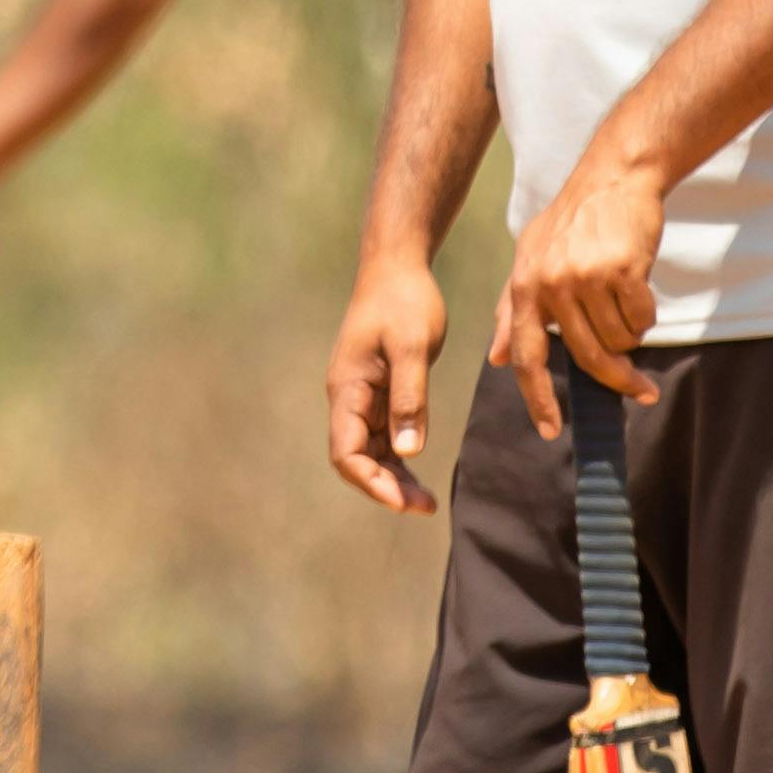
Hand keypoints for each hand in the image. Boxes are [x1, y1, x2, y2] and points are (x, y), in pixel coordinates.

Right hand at [324, 251, 455, 512]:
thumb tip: (407, 452)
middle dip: (386, 486)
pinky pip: (384, 434)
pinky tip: (419, 469)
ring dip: (394, 476)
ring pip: (371, 450)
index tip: (402, 502)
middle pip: (357, 458)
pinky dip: (399, 455)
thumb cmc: (404, 301)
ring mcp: (362, 396)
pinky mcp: (378, 390)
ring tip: (426, 500)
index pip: (346, 452)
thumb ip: (410, 397)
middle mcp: (348, 397)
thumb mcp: (412, 347)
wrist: (397, 266)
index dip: (371, 481)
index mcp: (348, 388)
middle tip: (425, 506)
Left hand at [490, 147, 674, 403]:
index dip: (538, 398)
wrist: (613, 178)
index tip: (551, 431)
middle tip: (641, 392)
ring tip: (628, 302)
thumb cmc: (572, 223)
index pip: (527, 357)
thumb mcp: (529, 259)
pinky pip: (643, 318)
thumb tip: (498, 360)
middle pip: (587, 357)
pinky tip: (641, 287)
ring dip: (632, 333)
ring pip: (620, 339)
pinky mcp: (621, 268)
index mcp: (524, 288)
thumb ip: (512, 311)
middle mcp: (550, 285)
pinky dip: (647, 313)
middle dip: (618, 379)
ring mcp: (585, 276)